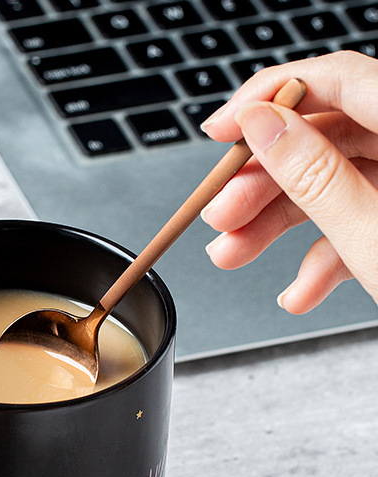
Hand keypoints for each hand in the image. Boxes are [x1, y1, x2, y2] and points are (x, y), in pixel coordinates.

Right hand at [201, 51, 377, 312]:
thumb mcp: (374, 235)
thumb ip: (314, 175)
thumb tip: (263, 127)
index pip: (336, 79)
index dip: (268, 99)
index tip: (220, 130)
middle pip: (326, 138)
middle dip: (263, 183)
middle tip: (221, 215)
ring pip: (334, 183)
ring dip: (277, 225)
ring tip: (234, 256)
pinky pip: (358, 221)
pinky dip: (321, 257)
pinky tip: (299, 291)